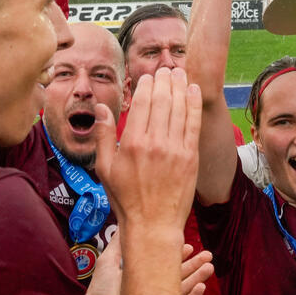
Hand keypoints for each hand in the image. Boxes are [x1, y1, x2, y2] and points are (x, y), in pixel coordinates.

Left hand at [89, 238, 213, 294]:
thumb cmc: (100, 290)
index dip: (177, 255)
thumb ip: (118, 243)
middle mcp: (151, 288)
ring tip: (210, 268)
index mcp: (142, 275)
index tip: (188, 245)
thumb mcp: (108, 261)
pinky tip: (201, 288)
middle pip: (177, 275)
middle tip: (208, 255)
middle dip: (194, 265)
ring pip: (182, 288)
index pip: (164, 263)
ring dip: (197, 278)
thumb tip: (125, 223)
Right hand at [94, 67, 200, 232]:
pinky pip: (194, 123)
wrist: (152, 225)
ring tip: (179, 73)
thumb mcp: (105, 169)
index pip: (141, 103)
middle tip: (165, 69)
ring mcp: (175, 149)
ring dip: (180, 86)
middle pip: (162, 100)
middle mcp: (155, 142)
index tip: (148, 76)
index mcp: (132, 143)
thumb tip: (101, 108)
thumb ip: (103, 135)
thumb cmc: (126, 199)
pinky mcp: (191, 157)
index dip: (146, 85)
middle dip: (164, 80)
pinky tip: (194, 91)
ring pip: (179, 107)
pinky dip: (194, 104)